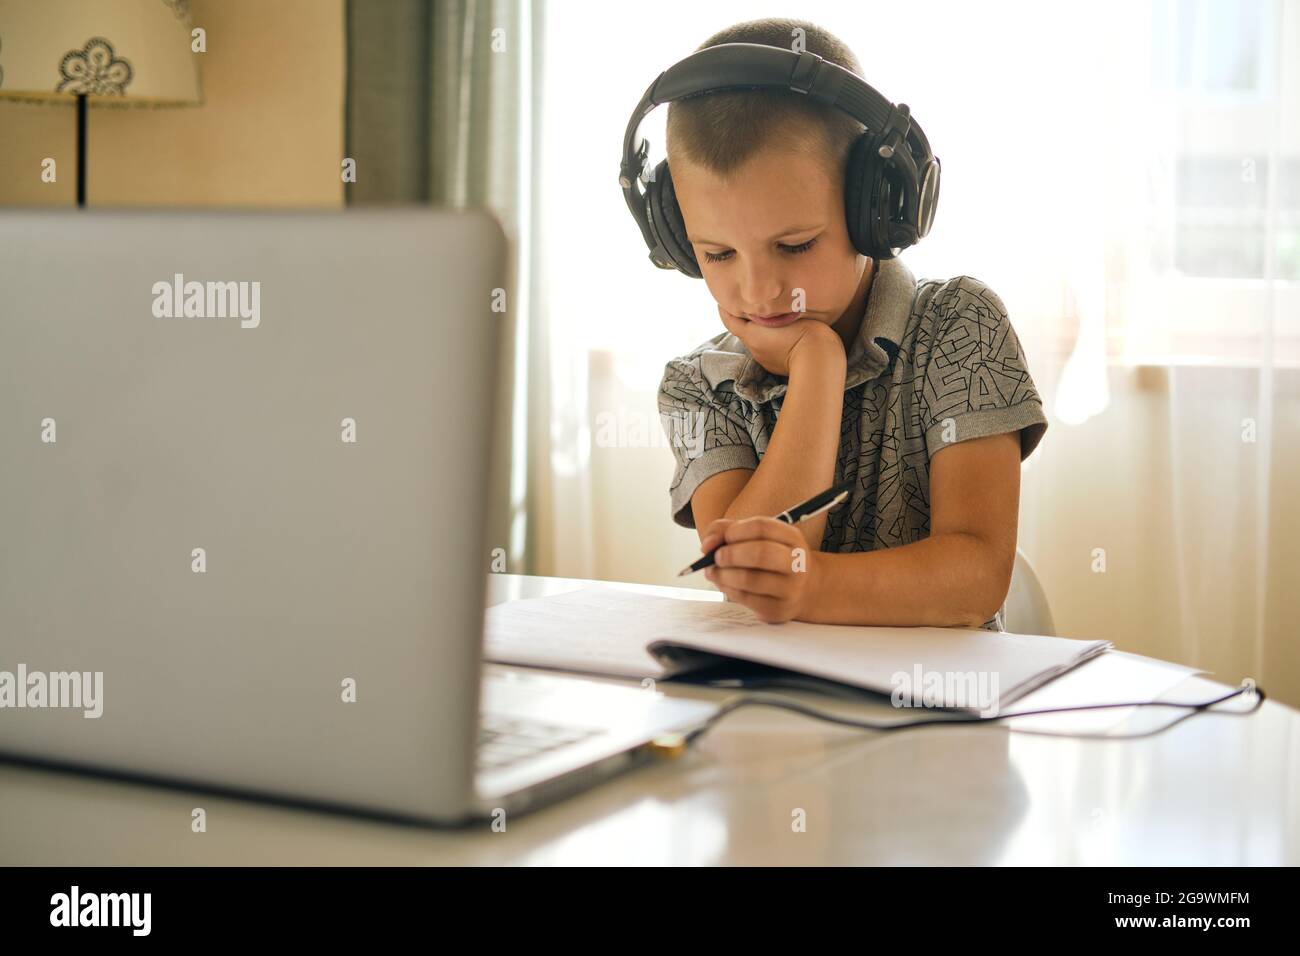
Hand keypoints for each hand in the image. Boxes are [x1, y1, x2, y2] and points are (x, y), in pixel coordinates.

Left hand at [698, 516, 817, 623]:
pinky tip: (725, 584)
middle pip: (760, 553)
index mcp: (792, 537)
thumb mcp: (755, 537)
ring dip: (723, 575)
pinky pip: (746, 599)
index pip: (761, 527)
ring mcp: (790, 588)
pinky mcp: (778, 609)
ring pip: (750, 579)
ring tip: (714, 572)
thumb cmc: (770, 559)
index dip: (736, 531)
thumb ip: (726, 530)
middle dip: (730, 554)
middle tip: (716, 557)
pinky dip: (728, 590)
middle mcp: (796, 562)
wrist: (803, 590)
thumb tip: (707, 545)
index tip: (725, 538)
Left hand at [717, 304, 841, 377]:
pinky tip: (786, 336)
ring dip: (763, 331)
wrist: (820, 361)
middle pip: (745, 330)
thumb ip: (773, 310)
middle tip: (756, 303)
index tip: (725, 299)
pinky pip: (771, 351)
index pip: (729, 320)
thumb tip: (768, 308)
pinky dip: (773, 342)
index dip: (725, 309)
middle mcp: (754, 349)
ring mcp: (765, 361)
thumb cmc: (806, 332)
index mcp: (751, 335)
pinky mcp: (777, 368)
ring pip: (760, 341)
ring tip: (774, 318)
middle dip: (748, 318)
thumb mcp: (788, 313)